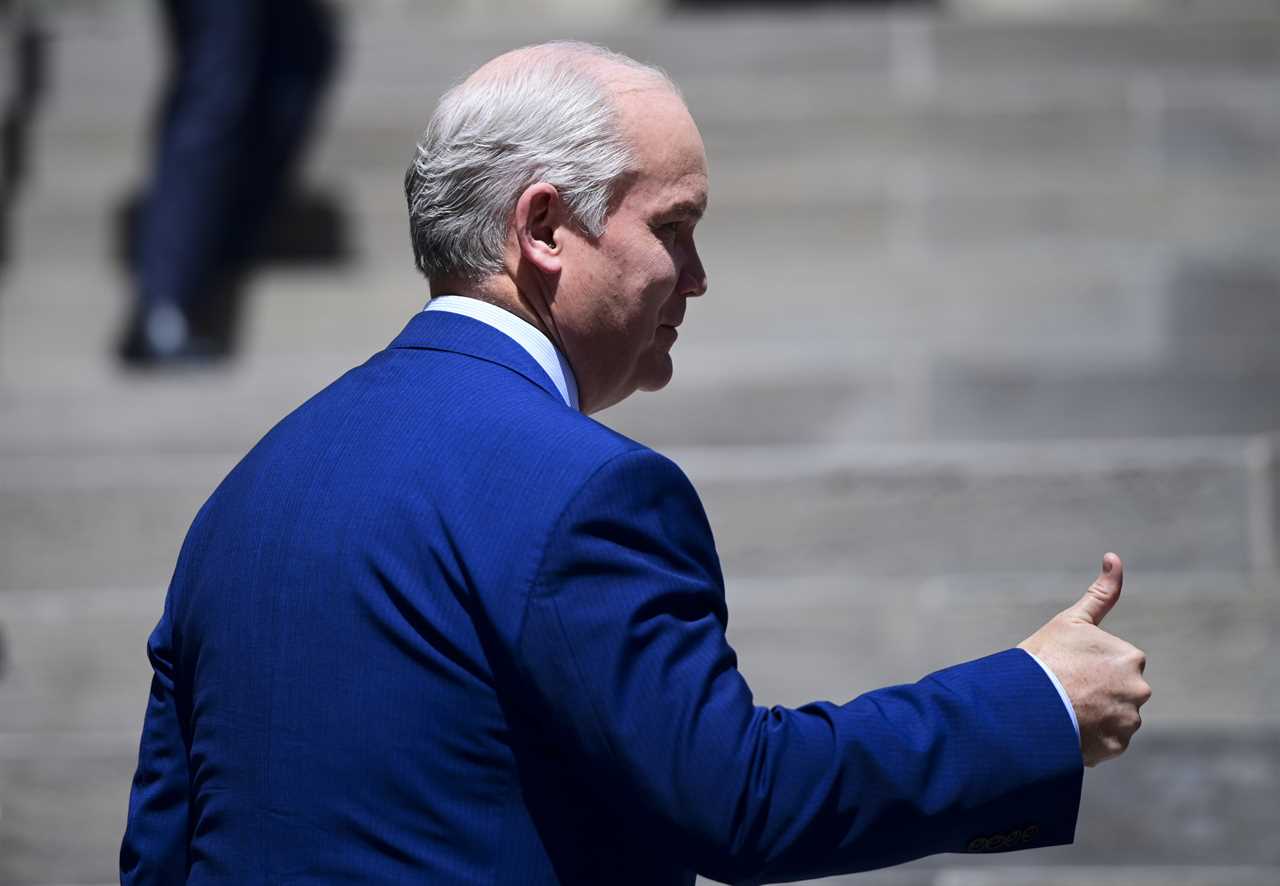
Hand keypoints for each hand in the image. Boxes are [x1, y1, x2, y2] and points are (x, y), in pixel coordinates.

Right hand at [1018, 553, 1151, 766]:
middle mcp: (1138, 691)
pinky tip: (1067, 729)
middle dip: (1097, 693)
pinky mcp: (1115, 748)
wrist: (1025, 703)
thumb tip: (1114, 556)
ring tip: (1063, 711)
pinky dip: (1091, 738)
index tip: (1068, 668)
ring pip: (1113, 717)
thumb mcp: (1071, 620)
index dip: (1090, 666)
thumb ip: (1101, 592)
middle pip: (1118, 692)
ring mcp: (1127, 722)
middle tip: (1064, 691)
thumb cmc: (1045, 657)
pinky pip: (1106, 742)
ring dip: (1094, 716)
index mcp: (1131, 658)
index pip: (1116, 664)